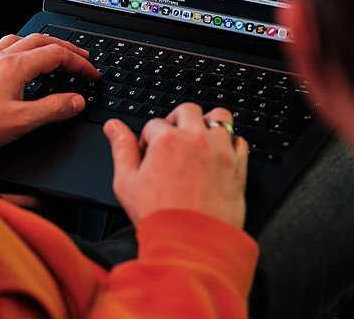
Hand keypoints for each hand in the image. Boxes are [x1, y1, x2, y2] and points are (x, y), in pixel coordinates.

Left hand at [0, 34, 98, 163]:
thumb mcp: (20, 123)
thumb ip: (52, 109)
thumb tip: (76, 101)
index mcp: (14, 67)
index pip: (56, 54)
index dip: (79, 63)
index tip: (92, 74)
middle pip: (39, 41)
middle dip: (65, 48)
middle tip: (81, 59)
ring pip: (16, 42)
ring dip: (38, 45)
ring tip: (51, 55)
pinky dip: (14, 53)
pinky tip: (12, 64)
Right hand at [103, 103, 249, 226]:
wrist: (192, 241)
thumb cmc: (159, 215)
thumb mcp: (126, 181)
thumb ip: (121, 148)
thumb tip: (113, 127)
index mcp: (166, 140)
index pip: (154, 124)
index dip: (148, 139)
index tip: (149, 155)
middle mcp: (195, 139)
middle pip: (188, 110)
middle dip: (177, 121)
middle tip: (172, 141)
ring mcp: (220, 151)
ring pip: (219, 117)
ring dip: (208, 123)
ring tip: (199, 138)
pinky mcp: (238, 165)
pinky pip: (239, 141)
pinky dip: (229, 144)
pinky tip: (217, 156)